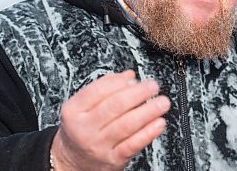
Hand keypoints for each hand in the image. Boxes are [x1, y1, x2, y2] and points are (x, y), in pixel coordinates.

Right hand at [50, 70, 170, 170]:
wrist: (74, 160)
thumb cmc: (82, 127)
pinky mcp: (113, 159)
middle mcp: (85, 128)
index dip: (118, 82)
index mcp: (74, 111)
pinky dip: (148, 132)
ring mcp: (99, 145)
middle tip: (153, 86)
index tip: (134, 79)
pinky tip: (159, 122)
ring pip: (126, 125)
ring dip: (148, 111)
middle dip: (138, 93)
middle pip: (114, 106)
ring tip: (162, 102)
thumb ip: (105, 87)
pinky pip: (133, 144)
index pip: (97, 91)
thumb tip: (129, 75)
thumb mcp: (83, 106)